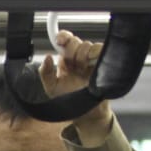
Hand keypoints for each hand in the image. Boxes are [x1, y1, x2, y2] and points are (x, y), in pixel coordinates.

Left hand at [41, 29, 113, 143]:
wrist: (87, 113)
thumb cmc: (69, 101)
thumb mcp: (52, 88)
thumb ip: (46, 73)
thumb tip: (47, 57)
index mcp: (66, 60)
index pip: (65, 41)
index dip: (63, 36)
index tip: (60, 41)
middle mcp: (78, 58)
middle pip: (76, 41)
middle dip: (72, 51)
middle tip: (73, 66)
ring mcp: (91, 60)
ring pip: (88, 45)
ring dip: (82, 55)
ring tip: (82, 69)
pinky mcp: (104, 63)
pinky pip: (101, 50)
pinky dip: (95, 54)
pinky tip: (90, 64)